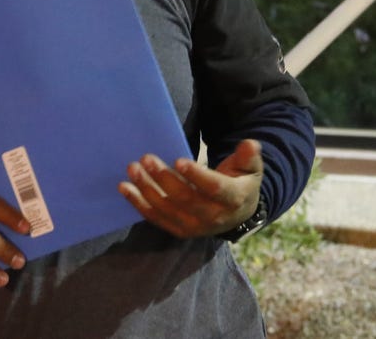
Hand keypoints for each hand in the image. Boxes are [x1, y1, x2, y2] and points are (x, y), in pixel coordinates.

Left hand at [119, 139, 263, 237]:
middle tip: (146, 158)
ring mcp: (194, 226)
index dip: (197, 176)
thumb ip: (248, 157)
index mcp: (233, 199)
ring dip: (147, 189)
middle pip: (185, 199)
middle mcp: (213, 217)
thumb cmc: (240, 182)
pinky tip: (125, 188)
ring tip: (133, 169)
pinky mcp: (178, 230)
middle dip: (164, 178)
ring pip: (167, 209)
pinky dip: (138, 204)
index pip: (214, 189)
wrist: (237, 213)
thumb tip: (250, 145)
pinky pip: (156, 218)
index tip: (179, 160)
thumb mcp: (250, 168)